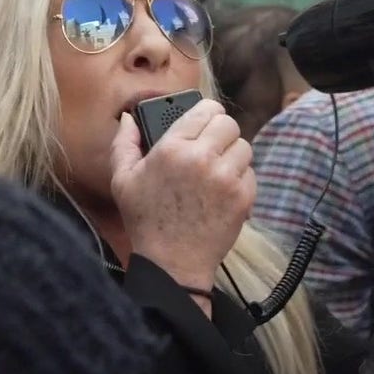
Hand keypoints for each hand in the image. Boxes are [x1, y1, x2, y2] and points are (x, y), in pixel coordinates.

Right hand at [109, 99, 254, 292]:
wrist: (172, 264)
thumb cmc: (145, 221)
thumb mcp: (122, 180)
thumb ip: (124, 143)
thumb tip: (129, 118)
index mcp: (172, 148)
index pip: (206, 109)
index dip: (206, 113)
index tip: (204, 122)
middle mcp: (202, 158)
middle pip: (229, 124)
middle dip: (220, 133)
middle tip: (210, 147)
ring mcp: (226, 178)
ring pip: (243, 146)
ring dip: (232, 155)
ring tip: (216, 171)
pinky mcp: (243, 197)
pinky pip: (250, 173)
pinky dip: (240, 179)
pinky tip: (222, 191)